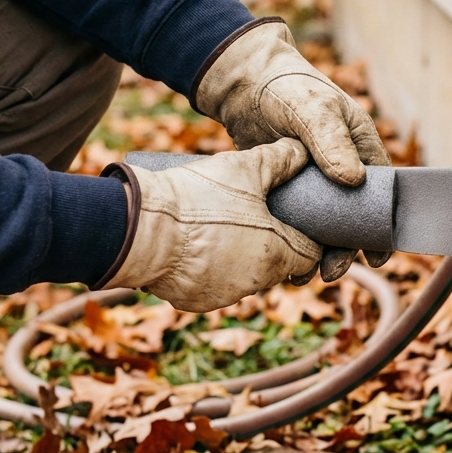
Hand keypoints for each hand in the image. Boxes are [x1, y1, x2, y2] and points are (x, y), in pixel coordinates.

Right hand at [105, 139, 319, 312]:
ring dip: (237, 259)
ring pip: (242, 277)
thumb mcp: (244, 168)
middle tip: (254, 218)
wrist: (142, 228)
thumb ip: (280, 160)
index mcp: (276, 254)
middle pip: (276, 267)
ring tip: (221, 229)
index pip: (310, 256)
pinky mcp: (193, 301)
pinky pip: (209, 286)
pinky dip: (207, 271)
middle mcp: (254, 282)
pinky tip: (195, 248)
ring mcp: (222, 295)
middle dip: (270, 246)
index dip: (307, 239)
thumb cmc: (199, 198)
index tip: (296, 224)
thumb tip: (302, 151)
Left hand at [194, 19, 391, 279]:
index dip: (381, 227)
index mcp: (360, 148)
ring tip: (303, 274)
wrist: (244, 86)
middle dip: (344, 249)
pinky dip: (291, 240)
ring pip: (322, 224)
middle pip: (351, 218)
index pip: (381, 194)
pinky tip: (281, 258)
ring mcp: (313, 181)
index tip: (377, 256)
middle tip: (331, 273)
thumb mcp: (314, 111)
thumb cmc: (288, 88)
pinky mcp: (287, 188)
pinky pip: (295, 221)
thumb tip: (353, 182)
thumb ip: (332, 143)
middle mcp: (341, 167)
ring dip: (315, 251)